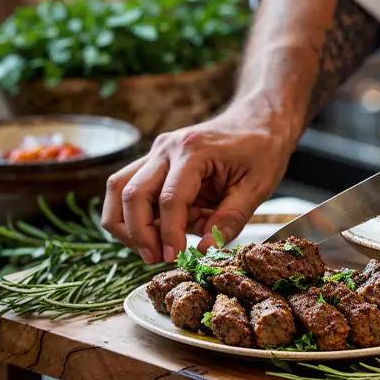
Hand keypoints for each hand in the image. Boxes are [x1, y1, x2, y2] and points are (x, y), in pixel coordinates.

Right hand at [102, 101, 296, 262]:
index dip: (170, 234)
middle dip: (139, 233)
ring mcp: (156, 153)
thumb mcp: (257, 188)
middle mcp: (166, 148)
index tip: (175, 257)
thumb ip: (229, 220)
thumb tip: (203, 251)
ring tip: (148, 249)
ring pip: (118, 188)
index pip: (170, 199)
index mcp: (194, 151)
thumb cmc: (261, 151)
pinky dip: (135, 214)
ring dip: (126, 224)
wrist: (257, 120)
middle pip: (132, 193)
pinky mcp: (154, 161)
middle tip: (155, 258)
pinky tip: (157, 231)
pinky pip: (130, 188)